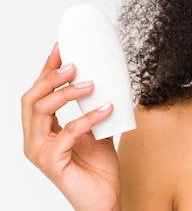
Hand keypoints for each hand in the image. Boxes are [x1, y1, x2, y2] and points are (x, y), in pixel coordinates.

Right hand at [21, 44, 120, 210]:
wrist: (104, 198)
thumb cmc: (98, 168)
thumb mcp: (98, 130)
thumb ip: (95, 110)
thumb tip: (107, 84)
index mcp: (43, 130)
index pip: (39, 94)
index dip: (47, 70)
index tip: (61, 48)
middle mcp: (35, 139)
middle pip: (31, 99)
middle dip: (50, 77)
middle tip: (73, 64)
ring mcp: (40, 151)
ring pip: (41, 111)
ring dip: (66, 93)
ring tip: (90, 84)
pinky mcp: (52, 162)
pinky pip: (68, 132)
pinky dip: (88, 117)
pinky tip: (106, 109)